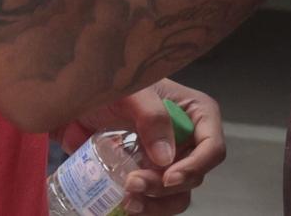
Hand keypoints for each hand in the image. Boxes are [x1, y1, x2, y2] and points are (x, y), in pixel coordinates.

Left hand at [57, 79, 224, 212]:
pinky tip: (125, 204)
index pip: (212, 146)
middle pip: (194, 176)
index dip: (196, 166)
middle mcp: (187, 140)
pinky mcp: (148, 176)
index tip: (169, 178)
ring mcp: (168, 161)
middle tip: (133, 184)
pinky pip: (156, 201)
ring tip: (129, 201)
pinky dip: (145, 208)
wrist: (78, 103)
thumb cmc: (111, 87)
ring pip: (178, 196)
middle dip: (165, 187)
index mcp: (195, 113)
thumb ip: (151, 116)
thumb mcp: (132, 92)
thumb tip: (166, 158)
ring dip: (156, 205)